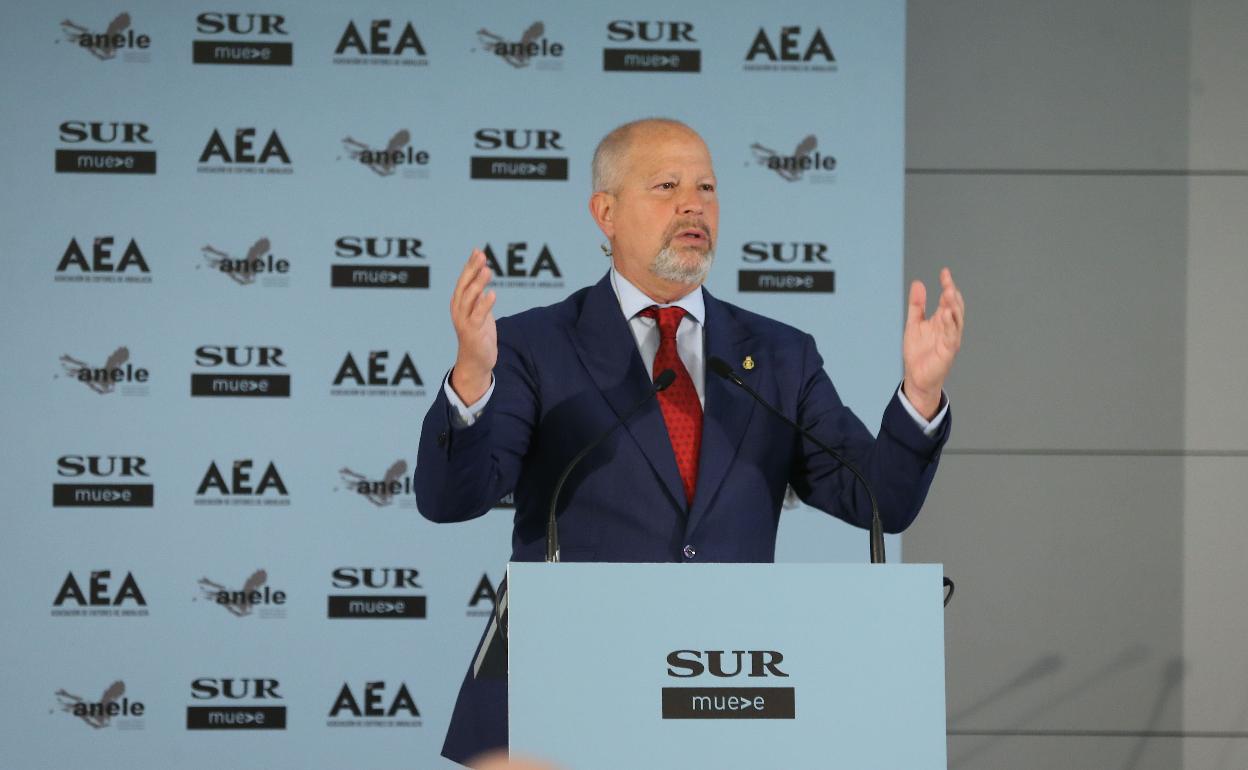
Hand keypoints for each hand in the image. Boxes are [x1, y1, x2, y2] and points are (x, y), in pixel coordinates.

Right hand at [449, 249, 496, 403]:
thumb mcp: (479, 310)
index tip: (478, 251)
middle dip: (472, 270)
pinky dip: (484, 304)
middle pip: (464, 285)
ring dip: (478, 283)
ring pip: (469, 298)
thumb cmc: (478, 334)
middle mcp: (458, 309)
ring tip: (487, 270)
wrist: (475, 361)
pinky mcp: (472, 332)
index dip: (470, 265)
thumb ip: (479, 293)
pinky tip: (492, 294)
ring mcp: (464, 321)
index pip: (464, 280)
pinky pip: (478, 316)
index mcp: (459, 302)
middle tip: (482, 256)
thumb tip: (482, 271)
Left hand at [902, 267, 963, 418]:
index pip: (947, 300)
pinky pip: (952, 336)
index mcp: (941, 320)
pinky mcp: (948, 351)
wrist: (916, 377)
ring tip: (950, 293)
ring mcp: (950, 339)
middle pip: (954, 307)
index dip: (947, 285)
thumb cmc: (918, 352)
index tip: (945, 272)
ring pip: (956, 320)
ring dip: (954, 307)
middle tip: (948, 283)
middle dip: (953, 295)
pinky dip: (951, 325)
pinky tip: (947, 314)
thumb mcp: (914, 324)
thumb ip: (917, 305)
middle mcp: (948, 328)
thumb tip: (919, 283)